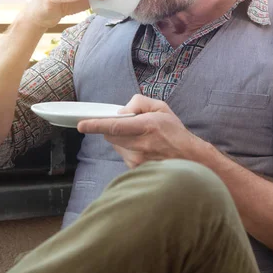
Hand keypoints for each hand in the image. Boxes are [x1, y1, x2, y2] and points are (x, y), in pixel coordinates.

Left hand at [77, 94, 205, 168]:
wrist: (190, 159)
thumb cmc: (176, 133)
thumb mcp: (162, 108)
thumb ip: (139, 103)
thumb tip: (122, 111)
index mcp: (147, 127)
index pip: (116, 126)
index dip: (96, 125)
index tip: (82, 125)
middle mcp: (141, 145)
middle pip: (111, 136)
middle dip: (113, 129)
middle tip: (128, 126)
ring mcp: (138, 160)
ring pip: (116, 146)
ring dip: (121, 140)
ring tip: (142, 139)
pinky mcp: (136, 169)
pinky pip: (123, 155)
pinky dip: (128, 149)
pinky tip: (144, 150)